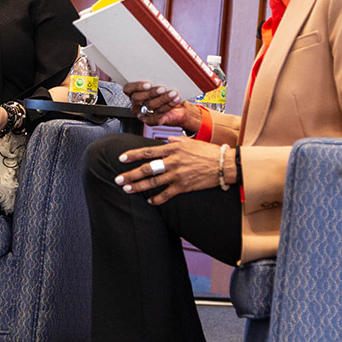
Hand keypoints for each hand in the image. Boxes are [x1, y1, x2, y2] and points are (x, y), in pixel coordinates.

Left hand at [114, 137, 230, 204]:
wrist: (223, 164)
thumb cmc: (208, 152)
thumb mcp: (190, 142)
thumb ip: (175, 141)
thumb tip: (164, 140)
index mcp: (172, 149)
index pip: (148, 152)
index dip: (133, 156)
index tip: (121, 159)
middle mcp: (173, 161)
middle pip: (147, 169)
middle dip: (130, 175)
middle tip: (118, 179)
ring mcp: (177, 175)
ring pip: (153, 182)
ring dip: (139, 187)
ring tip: (127, 189)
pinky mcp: (184, 186)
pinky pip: (167, 194)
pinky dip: (157, 199)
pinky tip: (150, 202)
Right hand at [124, 81, 201, 132]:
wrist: (178, 108)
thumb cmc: (167, 92)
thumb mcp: (160, 83)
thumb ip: (156, 78)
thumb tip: (160, 71)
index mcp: (133, 93)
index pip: (128, 89)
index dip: (136, 86)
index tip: (148, 84)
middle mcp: (136, 104)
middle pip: (138, 98)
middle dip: (151, 93)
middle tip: (162, 88)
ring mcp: (142, 114)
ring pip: (150, 106)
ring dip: (163, 99)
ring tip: (173, 93)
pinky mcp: (151, 121)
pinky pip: (158, 114)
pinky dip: (168, 106)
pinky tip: (175, 100)